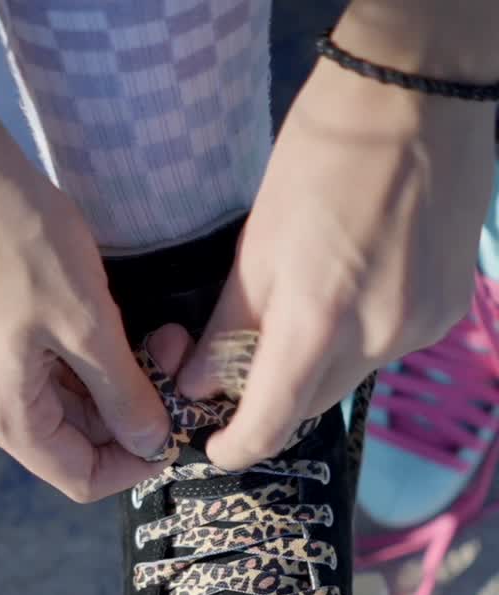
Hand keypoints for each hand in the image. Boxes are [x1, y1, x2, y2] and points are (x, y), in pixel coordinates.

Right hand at [0, 143, 169, 501]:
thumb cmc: (19, 241)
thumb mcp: (88, 324)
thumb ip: (124, 395)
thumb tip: (153, 444)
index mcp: (4, 414)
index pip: (80, 479)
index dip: (134, 465)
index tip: (175, 428)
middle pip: (73, 442)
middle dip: (130, 410)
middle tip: (173, 359)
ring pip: (62, 405)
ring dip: (113, 381)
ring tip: (156, 336)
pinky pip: (42, 374)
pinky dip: (83, 360)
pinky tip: (111, 325)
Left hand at [177, 57, 495, 470]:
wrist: (417, 97)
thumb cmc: (322, 156)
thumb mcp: (255, 245)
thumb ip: (227, 327)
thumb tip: (200, 384)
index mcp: (318, 322)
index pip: (271, 423)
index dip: (236, 445)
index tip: (215, 446)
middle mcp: (376, 340)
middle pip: (310, 403)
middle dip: (273, 395)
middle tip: (244, 360)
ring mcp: (417, 329)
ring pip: (349, 377)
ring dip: (318, 362)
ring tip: (309, 301)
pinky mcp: (445, 312)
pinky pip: (387, 347)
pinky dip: (360, 335)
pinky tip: (354, 285)